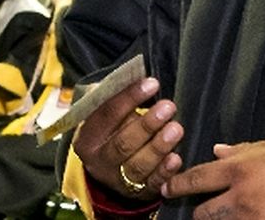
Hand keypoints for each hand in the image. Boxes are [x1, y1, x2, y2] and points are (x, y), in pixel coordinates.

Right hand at [73, 76, 184, 200]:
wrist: (111, 168)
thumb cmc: (113, 129)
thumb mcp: (107, 114)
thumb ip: (117, 96)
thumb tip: (135, 72)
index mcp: (88, 138)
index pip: (106, 115)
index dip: (129, 97)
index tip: (152, 83)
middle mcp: (100, 161)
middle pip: (122, 144)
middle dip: (147, 124)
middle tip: (168, 106)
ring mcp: (118, 180)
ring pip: (138, 165)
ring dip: (158, 147)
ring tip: (176, 129)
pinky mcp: (138, 192)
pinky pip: (152, 184)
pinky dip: (164, 172)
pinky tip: (176, 158)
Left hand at [162, 138, 264, 218]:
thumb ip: (242, 150)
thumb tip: (217, 151)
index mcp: (240, 169)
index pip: (198, 179)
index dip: (178, 185)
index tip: (167, 188)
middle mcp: (240, 197)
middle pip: (203, 213)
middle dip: (199, 212)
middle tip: (201, 210)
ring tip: (228, 213)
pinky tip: (245, 217)